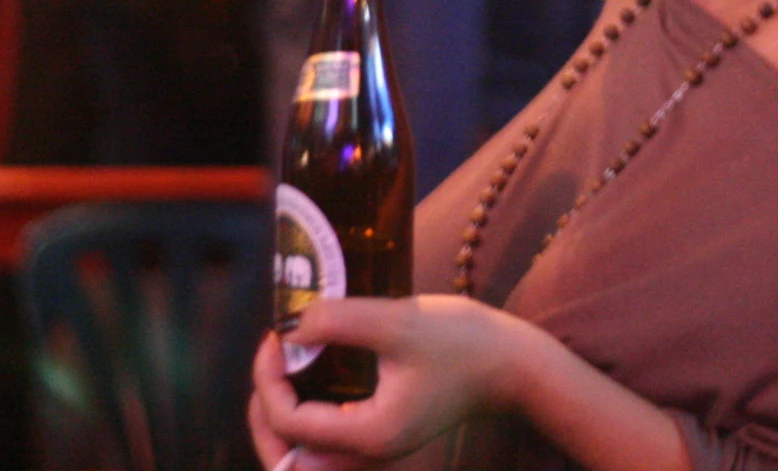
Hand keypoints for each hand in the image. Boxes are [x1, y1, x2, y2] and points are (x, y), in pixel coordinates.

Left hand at [248, 296, 525, 467]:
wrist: (512, 365)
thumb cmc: (464, 343)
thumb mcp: (399, 322)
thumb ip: (340, 320)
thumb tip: (290, 324)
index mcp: (370, 435)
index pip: (291, 423)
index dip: (269, 378)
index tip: (276, 334)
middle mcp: (368, 455)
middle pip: (287, 459)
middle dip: (264, 411)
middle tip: (269, 359)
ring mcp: (375, 451)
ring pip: (304, 458)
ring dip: (281, 420)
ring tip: (279, 372)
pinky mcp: (382, 436)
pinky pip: (326, 445)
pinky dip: (305, 420)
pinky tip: (308, 380)